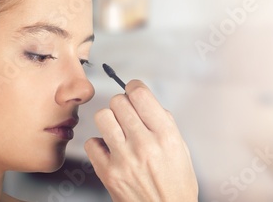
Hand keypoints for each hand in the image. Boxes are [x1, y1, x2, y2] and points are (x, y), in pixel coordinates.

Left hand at [84, 80, 197, 201]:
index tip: (133, 91)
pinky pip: (91, 143)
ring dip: (109, 120)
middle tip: (126, 115)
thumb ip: (163, 122)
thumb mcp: (181, 149)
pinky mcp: (108, 173)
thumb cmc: (175, 184)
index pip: (140, 94)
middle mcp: (144, 145)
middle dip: (122, 104)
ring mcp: (124, 159)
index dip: (134, 87)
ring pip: (102, 117)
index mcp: (166, 136)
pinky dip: (99, 145)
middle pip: (118, 101)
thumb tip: (143, 100)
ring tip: (117, 131)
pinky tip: (110, 151)